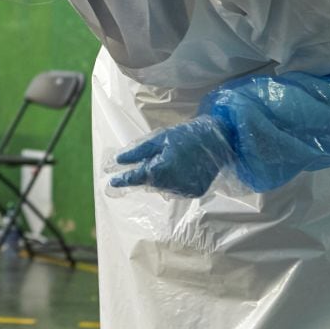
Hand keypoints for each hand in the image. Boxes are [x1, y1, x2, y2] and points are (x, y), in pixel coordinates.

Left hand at [110, 115, 232, 197]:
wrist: (218, 140)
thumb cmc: (186, 136)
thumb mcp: (160, 139)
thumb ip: (138, 152)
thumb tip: (119, 160)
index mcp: (160, 169)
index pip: (136, 178)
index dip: (122, 180)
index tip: (111, 182)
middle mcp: (171, 184)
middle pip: (149, 183)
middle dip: (144, 175)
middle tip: (151, 161)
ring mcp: (184, 190)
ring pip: (162, 188)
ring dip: (160, 178)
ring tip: (170, 162)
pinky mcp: (194, 192)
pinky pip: (176, 189)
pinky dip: (173, 181)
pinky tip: (180, 168)